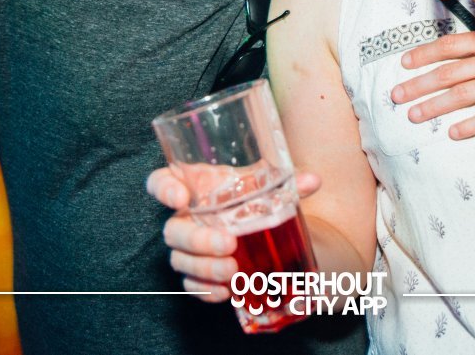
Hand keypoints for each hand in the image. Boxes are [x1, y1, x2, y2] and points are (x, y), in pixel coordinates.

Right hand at [146, 167, 321, 301]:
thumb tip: (313, 182)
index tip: (181, 197)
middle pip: (173, 230)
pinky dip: (206, 290)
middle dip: (198, 240)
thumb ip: (287, 183)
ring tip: (232, 271)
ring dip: (204, 268)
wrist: (256, 221)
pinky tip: (226, 292)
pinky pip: (190, 284)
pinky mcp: (195, 271)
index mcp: (195, 187)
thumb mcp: (266, 186)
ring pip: (179, 260)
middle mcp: (185, 216)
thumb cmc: (251, 194)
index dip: (163, 189)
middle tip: (228, 243)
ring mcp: (187, 246)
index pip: (161, 182)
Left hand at [394, 3, 474, 138]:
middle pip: (446, 75)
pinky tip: (453, 133)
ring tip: (413, 116)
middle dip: (418, 85)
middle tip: (396, 96)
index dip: (424, 54)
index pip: (449, 46)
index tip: (405, 62)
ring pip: (459, 97)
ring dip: (433, 107)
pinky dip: (469, 126)